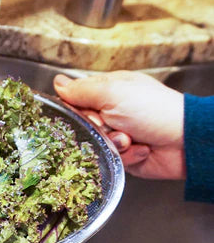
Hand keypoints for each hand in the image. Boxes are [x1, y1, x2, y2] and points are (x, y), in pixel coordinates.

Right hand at [53, 71, 184, 179]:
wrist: (184, 140)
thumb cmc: (152, 110)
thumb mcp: (112, 92)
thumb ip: (81, 89)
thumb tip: (58, 83)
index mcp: (107, 91)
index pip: (74, 100)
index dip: (76, 109)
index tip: (88, 111)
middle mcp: (111, 112)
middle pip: (82, 126)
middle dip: (96, 128)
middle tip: (111, 123)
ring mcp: (117, 134)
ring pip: (95, 145)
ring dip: (112, 144)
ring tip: (130, 137)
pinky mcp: (124, 155)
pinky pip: (111, 159)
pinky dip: (126, 156)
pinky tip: (140, 148)